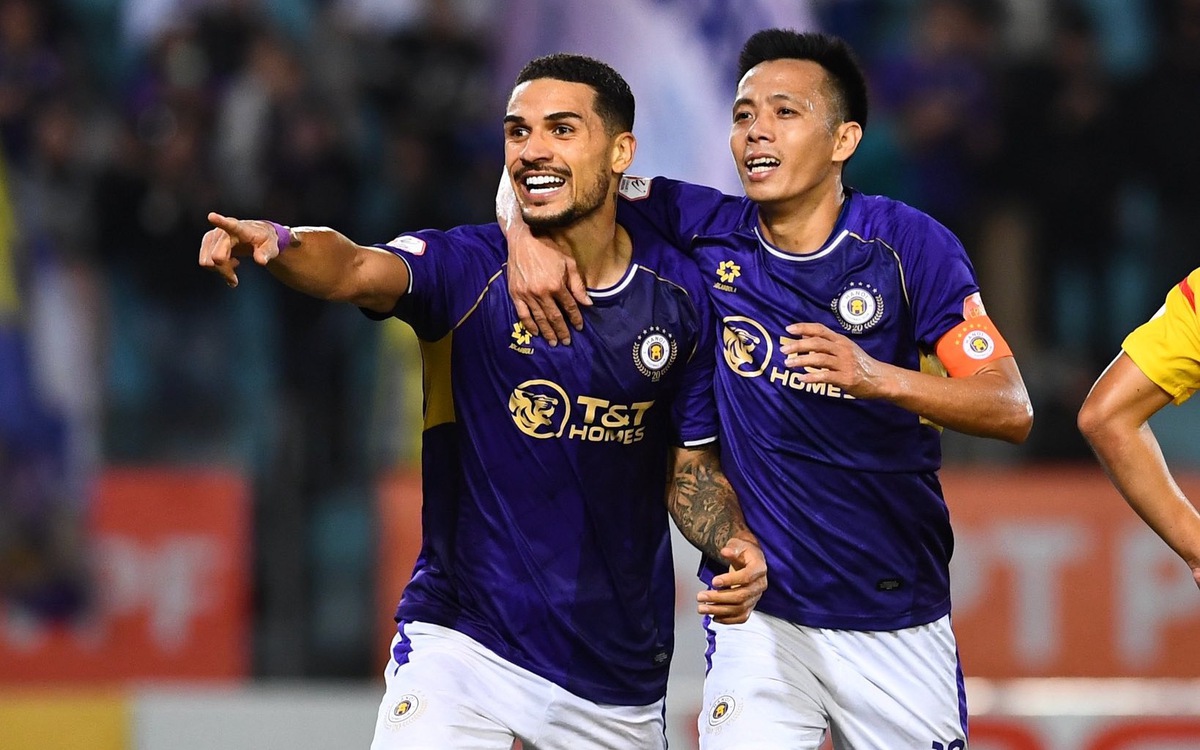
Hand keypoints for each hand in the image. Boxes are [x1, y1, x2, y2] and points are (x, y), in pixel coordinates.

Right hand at [198, 212, 284, 287]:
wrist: (257, 235)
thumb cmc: (264, 241)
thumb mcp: (271, 247)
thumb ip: (266, 253)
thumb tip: (261, 261)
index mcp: (240, 229)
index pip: (230, 225)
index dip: (220, 221)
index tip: (212, 216)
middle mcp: (223, 230)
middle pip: (217, 257)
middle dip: (225, 271)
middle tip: (235, 280)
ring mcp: (213, 235)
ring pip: (208, 261)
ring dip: (220, 270)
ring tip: (234, 265)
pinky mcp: (207, 241)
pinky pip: (205, 261)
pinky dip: (215, 268)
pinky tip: (228, 263)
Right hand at [507, 223, 589, 345]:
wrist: (524, 238)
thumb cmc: (549, 248)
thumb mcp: (569, 262)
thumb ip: (578, 284)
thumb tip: (588, 303)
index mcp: (556, 285)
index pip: (569, 307)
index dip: (576, 319)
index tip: (579, 328)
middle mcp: (542, 293)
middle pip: (554, 317)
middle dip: (562, 331)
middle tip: (567, 342)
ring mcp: (527, 294)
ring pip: (539, 318)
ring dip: (547, 332)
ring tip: (553, 342)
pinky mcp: (515, 294)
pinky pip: (522, 314)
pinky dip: (529, 325)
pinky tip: (535, 333)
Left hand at [698, 536, 766, 623]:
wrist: (750, 559)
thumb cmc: (743, 551)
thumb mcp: (738, 544)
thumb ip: (732, 549)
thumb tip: (725, 552)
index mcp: (759, 568)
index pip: (747, 577)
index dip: (730, 580)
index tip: (713, 581)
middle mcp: (760, 585)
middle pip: (741, 596)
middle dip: (719, 598)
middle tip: (700, 596)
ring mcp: (756, 597)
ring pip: (740, 608)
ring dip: (719, 610)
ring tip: (702, 608)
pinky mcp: (750, 605)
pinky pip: (741, 617)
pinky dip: (727, 619)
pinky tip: (713, 616)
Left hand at [781, 321, 889, 398]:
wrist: (880, 378)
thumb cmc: (859, 363)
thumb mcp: (844, 348)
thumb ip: (825, 342)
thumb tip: (802, 336)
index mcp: (840, 340)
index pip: (820, 329)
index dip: (804, 328)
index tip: (788, 329)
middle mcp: (842, 349)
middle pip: (817, 343)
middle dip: (798, 345)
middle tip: (783, 350)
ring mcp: (844, 363)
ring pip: (819, 359)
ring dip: (802, 360)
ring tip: (788, 364)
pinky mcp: (846, 378)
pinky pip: (826, 376)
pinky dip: (812, 377)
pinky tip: (802, 379)